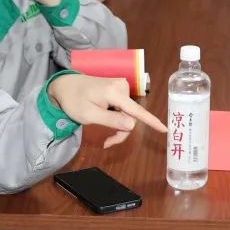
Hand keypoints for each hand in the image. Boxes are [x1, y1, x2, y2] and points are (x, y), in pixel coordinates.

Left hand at [47, 74, 166, 147]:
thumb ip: (111, 120)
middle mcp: (122, 86)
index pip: (136, 110)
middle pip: (131, 115)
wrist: (65, 85)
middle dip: (122, 131)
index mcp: (114, 92)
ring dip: (120, 126)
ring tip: (106, 136)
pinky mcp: (118, 88)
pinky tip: (107, 121)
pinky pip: (124, 108)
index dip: (151, 121)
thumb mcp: (89, 115)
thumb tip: (132, 125)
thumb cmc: (74, 101)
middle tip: (107, 143)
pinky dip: (118, 118)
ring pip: (129, 114)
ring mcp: (121, 86)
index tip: (164, 129)